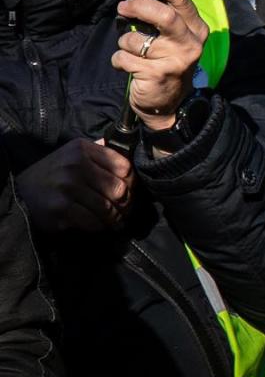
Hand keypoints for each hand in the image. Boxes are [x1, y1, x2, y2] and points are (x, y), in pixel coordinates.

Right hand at [15, 139, 132, 231]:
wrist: (20, 191)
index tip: (130, 192)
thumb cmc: (53, 173)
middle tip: (126, 211)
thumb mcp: (73, 154)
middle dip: (126, 204)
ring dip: (115, 219)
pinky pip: (93, 221)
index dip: (132, 183)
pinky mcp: (61, 209)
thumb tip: (129, 157)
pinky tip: (100, 226)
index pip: (123, 167)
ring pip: (108, 208)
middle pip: (119, 189)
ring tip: (117, 222)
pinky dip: (100, 226)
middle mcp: (75, 166)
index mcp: (82, 149)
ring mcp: (67, 187)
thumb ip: (99, 154)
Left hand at [112, 0, 207, 127]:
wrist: (170, 103)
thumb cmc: (168, 63)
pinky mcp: (157, 75)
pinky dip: (119, 61)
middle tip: (124, 8)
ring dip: (124, 43)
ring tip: (132, 51)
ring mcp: (175, 60)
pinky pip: (124, 59)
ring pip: (136, 40)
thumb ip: (164, 17)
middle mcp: (190, 43)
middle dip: (138, 7)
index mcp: (196, 28)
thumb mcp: (175, 38)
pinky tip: (130, 67)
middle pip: (163, 16)